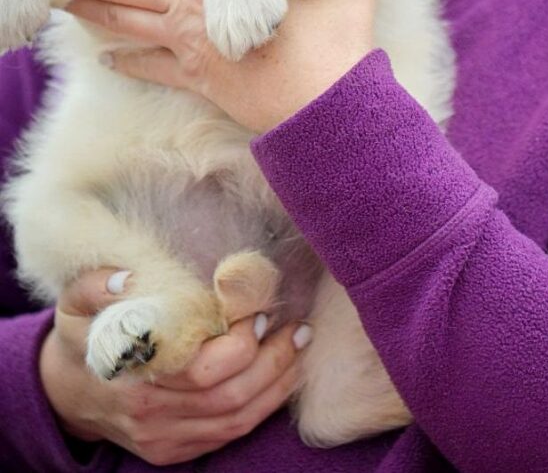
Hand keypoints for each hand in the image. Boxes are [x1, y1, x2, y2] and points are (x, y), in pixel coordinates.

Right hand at [40, 268, 305, 465]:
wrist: (66, 393)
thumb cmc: (82, 337)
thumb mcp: (74, 303)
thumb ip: (96, 285)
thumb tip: (126, 278)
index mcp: (132, 376)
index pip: (202, 371)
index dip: (241, 344)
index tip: (259, 311)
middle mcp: (151, 414)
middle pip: (230, 397)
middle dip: (273, 362)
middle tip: (296, 328)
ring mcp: (164, 438)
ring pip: (237, 420)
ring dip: (277, 385)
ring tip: (299, 347)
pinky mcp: (174, 451)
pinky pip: (229, 435)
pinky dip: (263, 407)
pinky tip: (281, 376)